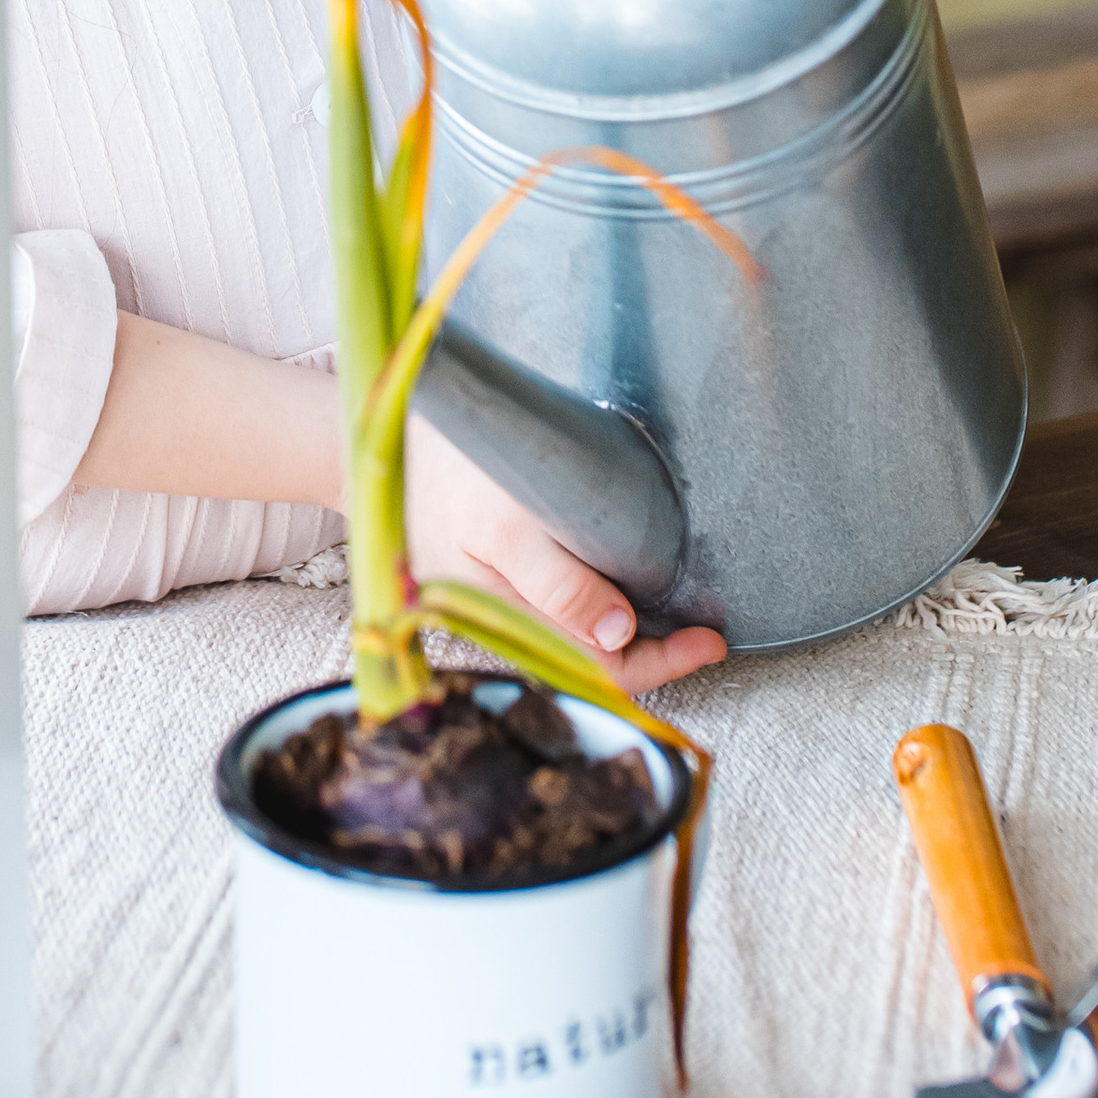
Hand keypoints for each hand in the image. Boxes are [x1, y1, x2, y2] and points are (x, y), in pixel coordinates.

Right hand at [405, 416, 726, 698]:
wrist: (386, 432)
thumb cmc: (447, 473)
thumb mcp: (505, 526)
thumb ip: (558, 585)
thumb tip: (617, 634)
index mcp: (501, 621)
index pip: (593, 666)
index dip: (659, 661)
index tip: (712, 642)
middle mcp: (502, 620)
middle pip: (590, 659)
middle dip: (653, 651)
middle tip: (708, 632)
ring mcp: (500, 596)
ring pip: (578, 636)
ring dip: (632, 630)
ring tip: (679, 614)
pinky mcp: (501, 570)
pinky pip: (563, 604)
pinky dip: (604, 601)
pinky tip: (627, 582)